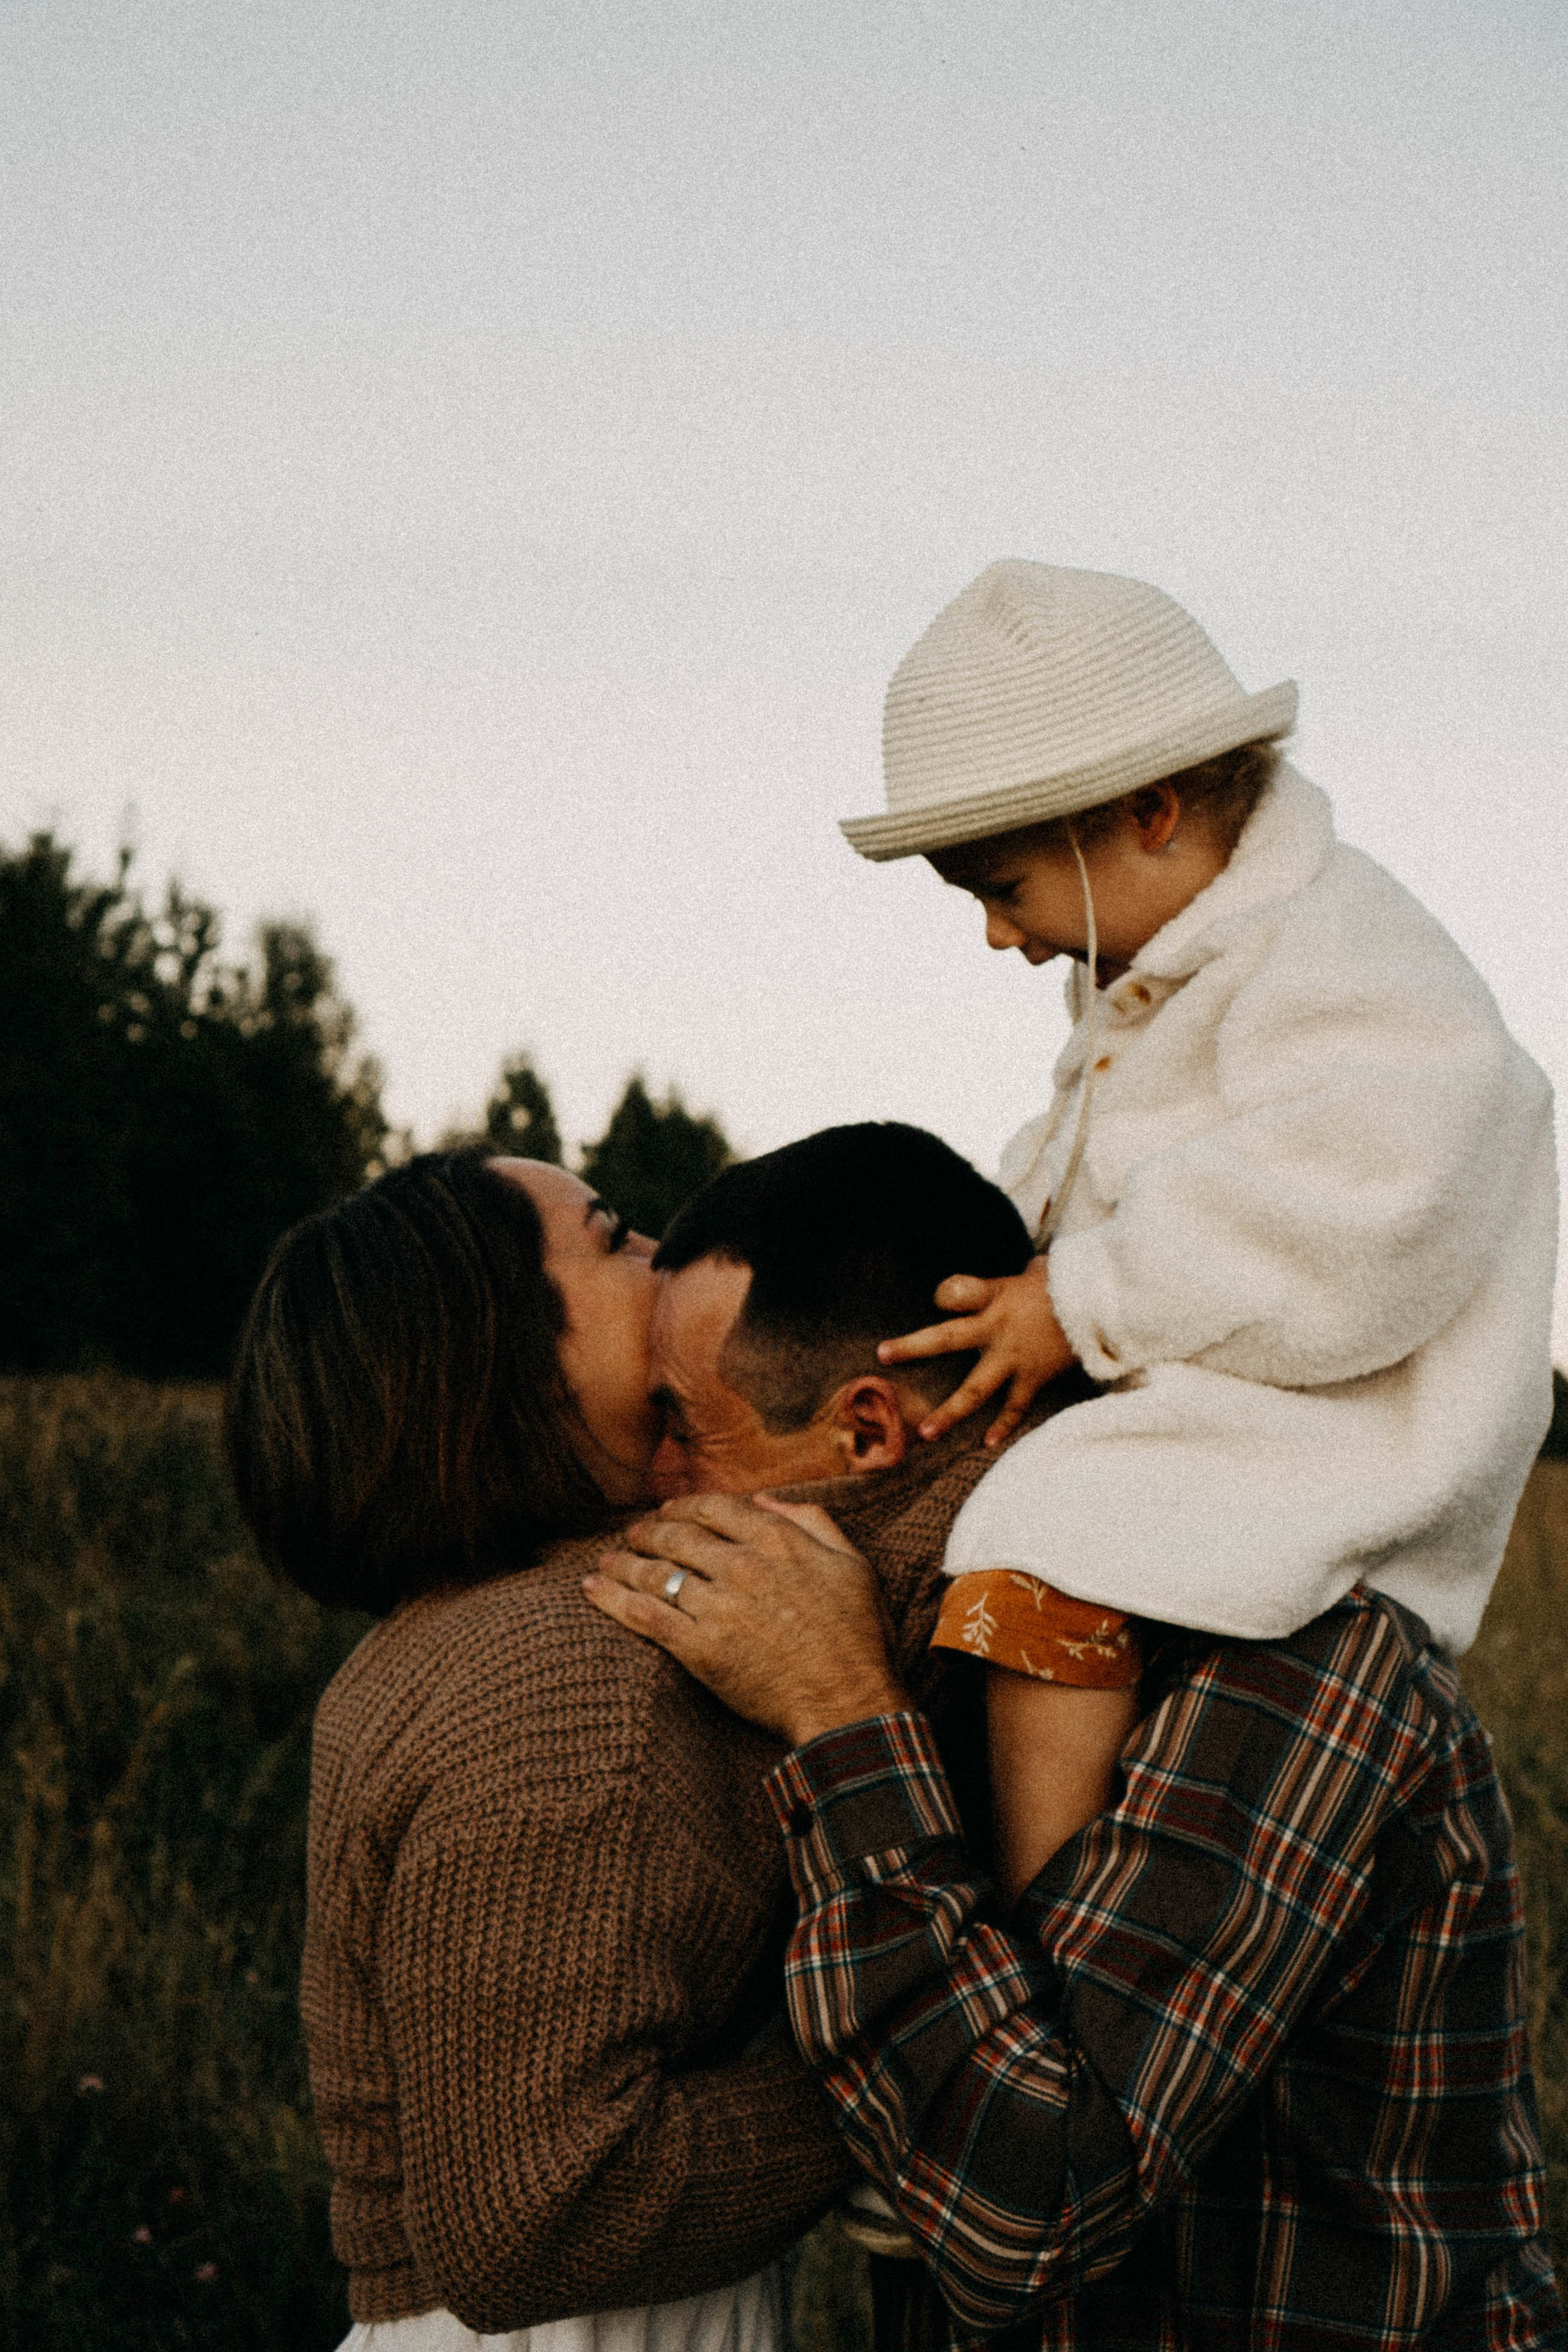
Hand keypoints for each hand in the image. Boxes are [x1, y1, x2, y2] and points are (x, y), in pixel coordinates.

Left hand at [583, 1492, 908, 1747]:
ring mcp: (717, 1606)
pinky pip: (644, 1615)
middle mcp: (742, 1565)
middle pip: (677, 1535)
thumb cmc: (857, 1638)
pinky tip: (593, 1588)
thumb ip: (813, 1521)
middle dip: (647, 1531)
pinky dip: (612, 1598)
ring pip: (655, 1572)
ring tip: (607, 1560)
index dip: (685, 1507)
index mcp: (778, 1541)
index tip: (669, 1512)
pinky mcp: (698, 1648)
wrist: (847, 1702)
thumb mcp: (853, 1564)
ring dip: (623, 1561)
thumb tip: (767, 1499)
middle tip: (632, 1534)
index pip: (716, 1508)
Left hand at [877, 1259, 1075, 1445]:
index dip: (943, 1294)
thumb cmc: (1067, 1285)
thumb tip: (1021, 1275)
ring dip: (950, 1412)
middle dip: (913, 1347)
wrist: (1104, 1305)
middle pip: (946, 1337)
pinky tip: (987, 1443)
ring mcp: (1014, 1357)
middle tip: (884, 1355)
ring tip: (925, 1432)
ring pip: (975, 1389)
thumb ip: (1011, 1281)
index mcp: (995, 1296)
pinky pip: (1014, 1406)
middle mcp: (997, 1327)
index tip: (938, 1299)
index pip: (954, 1292)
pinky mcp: (1033, 1377)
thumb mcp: (1035, 1272)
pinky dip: (1003, 1426)